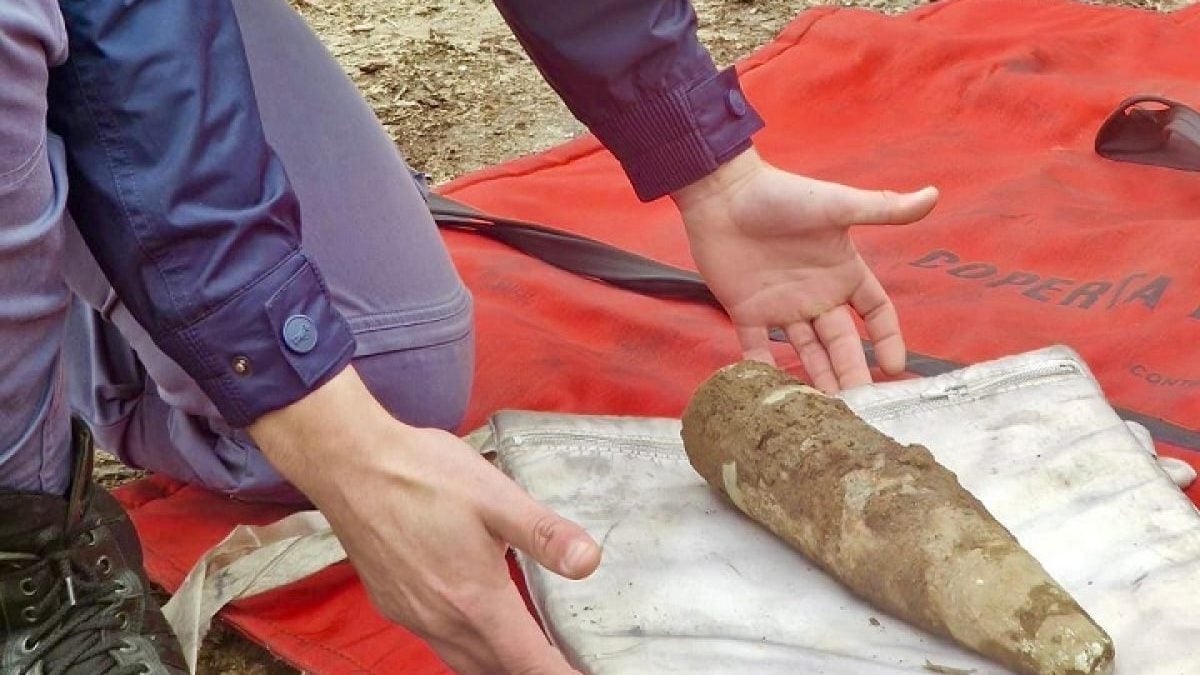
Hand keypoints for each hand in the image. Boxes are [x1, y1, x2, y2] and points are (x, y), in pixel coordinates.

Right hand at [249, 367, 600, 673]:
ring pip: (464, 660)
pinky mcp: (392, 602)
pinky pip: (436, 642)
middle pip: (496, 667)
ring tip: (524, 650)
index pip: (527, 660)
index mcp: (475, 600)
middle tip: (558, 660)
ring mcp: (412, 615)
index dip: (557, 673)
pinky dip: (466, 647)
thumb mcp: (496, 497)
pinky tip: (473, 622)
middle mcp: (441, 620)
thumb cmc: (424, 475)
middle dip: (528, 668)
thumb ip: (544, 534)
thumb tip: (589, 562)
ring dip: (497, 662)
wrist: (350, 464)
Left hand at [673, 148, 937, 392]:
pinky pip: (757, 349)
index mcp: (842, 272)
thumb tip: (933, 194)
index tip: (895, 368)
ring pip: (806, 352)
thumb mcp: (836, 205)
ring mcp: (782, 306)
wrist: (722, 194)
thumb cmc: (781, 196)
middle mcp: (816, 295)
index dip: (888, 338)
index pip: (876, 312)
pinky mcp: (747, 312)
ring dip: (818, 378)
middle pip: (841, 342)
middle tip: (860, 406)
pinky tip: (777, 397)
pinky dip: (764, 371)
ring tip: (828, 411)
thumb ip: (882, 208)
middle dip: (852, 371)